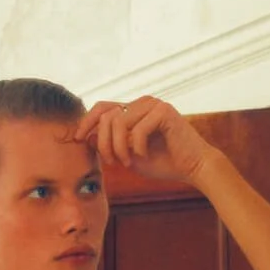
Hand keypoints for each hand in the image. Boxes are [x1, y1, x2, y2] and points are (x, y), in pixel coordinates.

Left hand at [72, 97, 212, 184]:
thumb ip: (109, 145)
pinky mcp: (164, 111)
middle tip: (112, 162)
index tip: (76, 139)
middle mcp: (142, 102)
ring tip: (126, 162)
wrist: (194, 167)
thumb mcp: (129, 155)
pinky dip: (137, 147)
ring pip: (119, 123)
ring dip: (119, 147)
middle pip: (106, 116)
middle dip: (104, 143)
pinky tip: (144, 155)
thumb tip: (85, 137)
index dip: (86, 122)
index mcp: (134, 109)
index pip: (102, 108)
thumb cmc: (164, 162)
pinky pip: (138, 129)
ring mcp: (154, 104)